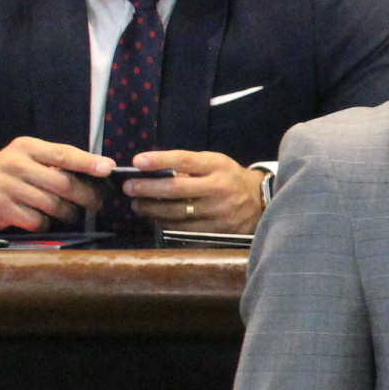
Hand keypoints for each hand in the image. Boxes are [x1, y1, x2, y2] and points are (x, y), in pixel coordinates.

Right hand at [0, 136, 108, 229]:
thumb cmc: (11, 174)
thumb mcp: (30, 159)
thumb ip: (59, 162)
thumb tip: (102, 170)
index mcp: (28, 148)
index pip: (63, 154)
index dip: (88, 162)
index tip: (108, 169)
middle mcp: (15, 163)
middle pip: (63, 183)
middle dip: (86, 196)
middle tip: (96, 203)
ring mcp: (5, 186)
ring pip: (52, 204)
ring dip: (68, 213)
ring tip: (70, 213)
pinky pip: (36, 220)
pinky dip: (46, 224)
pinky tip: (44, 221)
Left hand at [125, 149, 266, 232]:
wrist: (260, 202)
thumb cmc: (230, 178)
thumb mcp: (216, 164)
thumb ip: (190, 166)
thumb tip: (152, 171)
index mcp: (217, 166)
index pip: (184, 161)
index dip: (160, 160)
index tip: (137, 161)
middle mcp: (218, 188)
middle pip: (175, 189)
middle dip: (147, 188)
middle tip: (129, 187)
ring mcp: (217, 211)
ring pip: (175, 212)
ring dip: (151, 208)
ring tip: (137, 204)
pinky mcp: (216, 229)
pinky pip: (183, 228)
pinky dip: (164, 222)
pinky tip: (154, 217)